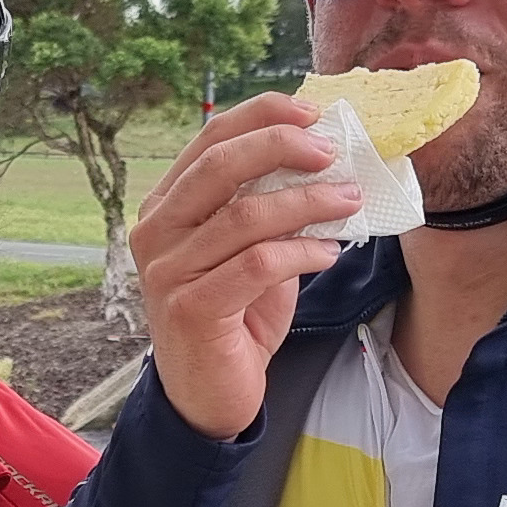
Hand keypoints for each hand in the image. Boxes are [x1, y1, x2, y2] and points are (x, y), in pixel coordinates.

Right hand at [129, 94, 358, 439]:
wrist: (208, 394)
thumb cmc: (234, 316)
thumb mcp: (251, 251)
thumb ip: (270, 208)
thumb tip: (328, 164)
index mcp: (166, 204)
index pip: (210, 138)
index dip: (263, 115)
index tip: (313, 111)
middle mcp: (156, 230)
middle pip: (219, 164)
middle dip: (281, 146)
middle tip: (332, 151)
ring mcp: (167, 270)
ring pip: (244, 215)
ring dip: (307, 203)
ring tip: (349, 202)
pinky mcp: (191, 308)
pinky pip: (257, 264)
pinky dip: (302, 253)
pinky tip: (330, 253)